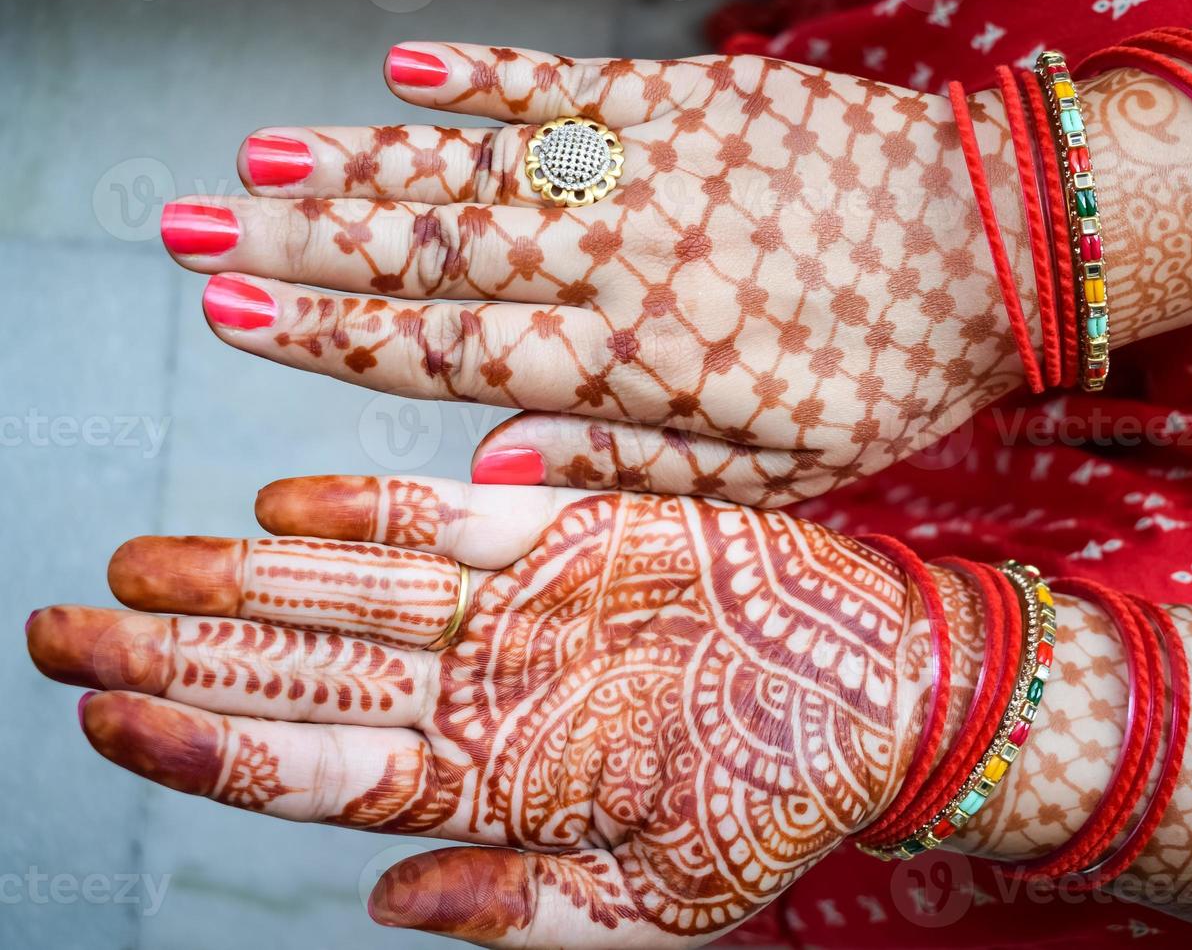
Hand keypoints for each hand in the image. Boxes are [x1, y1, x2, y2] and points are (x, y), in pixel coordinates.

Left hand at [28, 480, 932, 945]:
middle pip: (302, 676)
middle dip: (175, 659)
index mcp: (497, 785)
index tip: (108, 718)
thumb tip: (387, 906)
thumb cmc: (784, 798)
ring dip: (237, 581)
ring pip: (347, 595)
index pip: (320, 767)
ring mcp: (515, 607)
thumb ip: (528, 910)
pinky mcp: (564, 532)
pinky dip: (361, 515)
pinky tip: (273, 513)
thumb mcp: (671, 899)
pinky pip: (443, 521)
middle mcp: (484, 689)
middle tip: (58, 633)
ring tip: (131, 569)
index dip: (210, 744)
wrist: (878, 686)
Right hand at [166, 44, 1022, 505]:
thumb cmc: (890, 374)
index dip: (327, 333)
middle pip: (427, 248)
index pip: (445, 347)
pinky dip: (477, 78)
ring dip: (353, 160)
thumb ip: (624, 473)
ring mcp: (650, 165)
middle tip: (183, 229)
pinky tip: (399, 74)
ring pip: (471, 164)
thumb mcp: (775, 474)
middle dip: (294, 241)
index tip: (229, 313)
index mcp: (636, 362)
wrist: (1001, 244)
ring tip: (250, 158)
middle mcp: (621, 255)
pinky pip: (561, 84)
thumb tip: (482, 468)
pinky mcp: (690, 99)